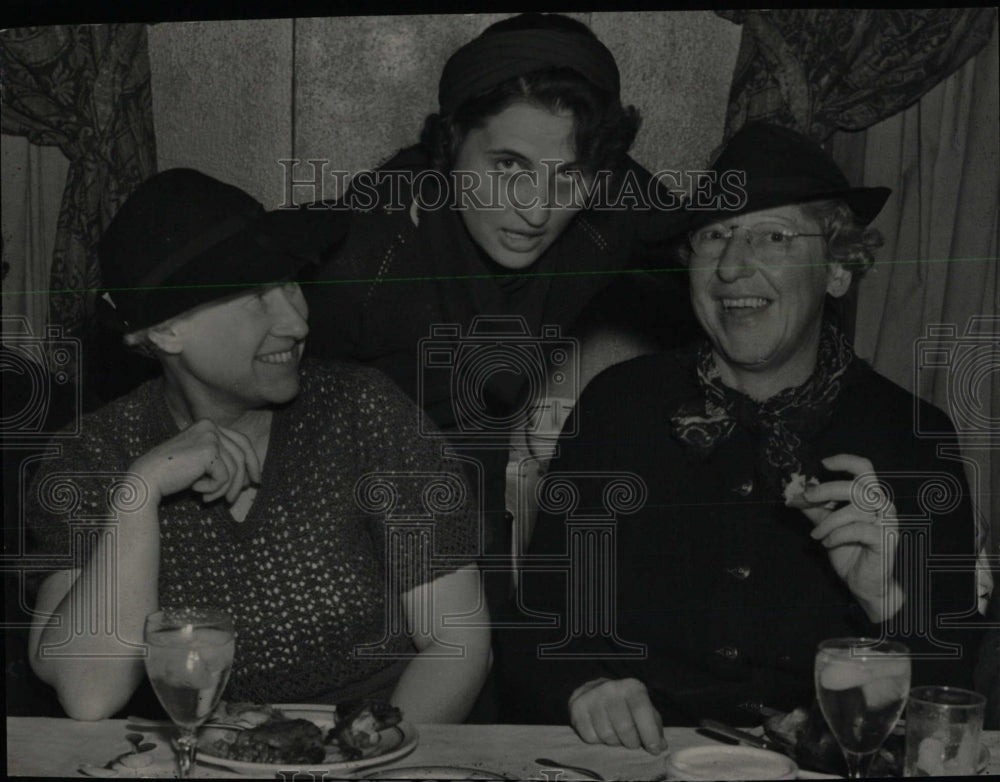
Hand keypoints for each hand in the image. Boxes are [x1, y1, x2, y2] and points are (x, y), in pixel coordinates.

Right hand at [130, 420, 261, 504]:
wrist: (147, 478)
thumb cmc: (172, 475)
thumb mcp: (200, 463)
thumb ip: (221, 461)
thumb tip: (249, 475)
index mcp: (208, 425)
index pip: (241, 441)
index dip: (252, 461)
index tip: (256, 480)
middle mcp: (210, 426)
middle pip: (241, 454)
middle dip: (242, 479)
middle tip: (235, 498)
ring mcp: (210, 436)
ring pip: (234, 468)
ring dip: (225, 489)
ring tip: (211, 499)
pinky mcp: (209, 451)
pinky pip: (224, 477)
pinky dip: (214, 489)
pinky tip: (197, 492)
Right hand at [568, 677, 664, 753]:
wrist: (594, 691)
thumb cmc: (625, 705)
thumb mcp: (642, 709)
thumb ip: (654, 726)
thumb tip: (660, 746)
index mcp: (631, 687)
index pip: (642, 711)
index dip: (649, 734)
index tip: (653, 749)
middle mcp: (610, 688)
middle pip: (625, 728)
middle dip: (631, 742)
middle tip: (632, 741)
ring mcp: (591, 697)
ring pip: (607, 736)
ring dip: (614, 742)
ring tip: (616, 734)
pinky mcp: (576, 708)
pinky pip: (590, 738)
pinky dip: (598, 741)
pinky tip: (600, 730)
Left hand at [800, 454, 901, 620]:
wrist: (864, 582)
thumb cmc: (849, 551)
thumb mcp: (826, 525)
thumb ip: (814, 508)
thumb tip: (793, 493)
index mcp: (870, 496)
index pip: (864, 468)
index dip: (845, 461)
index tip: (822, 464)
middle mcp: (882, 505)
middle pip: (856, 486)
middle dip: (826, 490)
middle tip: (806, 498)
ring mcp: (887, 522)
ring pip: (854, 510)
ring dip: (828, 521)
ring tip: (817, 534)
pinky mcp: (886, 540)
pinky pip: (857, 530)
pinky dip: (837, 535)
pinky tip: (828, 543)